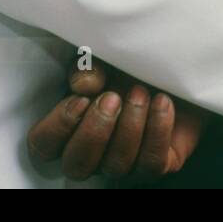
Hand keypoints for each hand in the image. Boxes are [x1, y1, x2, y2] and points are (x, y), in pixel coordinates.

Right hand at [27, 57, 208, 181]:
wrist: (178, 64)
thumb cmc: (131, 62)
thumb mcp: (104, 56)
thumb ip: (87, 66)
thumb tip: (85, 83)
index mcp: (71, 127)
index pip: (44, 144)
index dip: (57, 127)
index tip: (81, 98)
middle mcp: (94, 152)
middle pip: (77, 165)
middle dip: (95, 131)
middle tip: (113, 97)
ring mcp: (125, 161)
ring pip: (116, 165)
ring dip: (130, 126)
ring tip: (141, 92)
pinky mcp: (157, 162)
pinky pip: (152, 163)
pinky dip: (157, 131)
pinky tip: (162, 102)